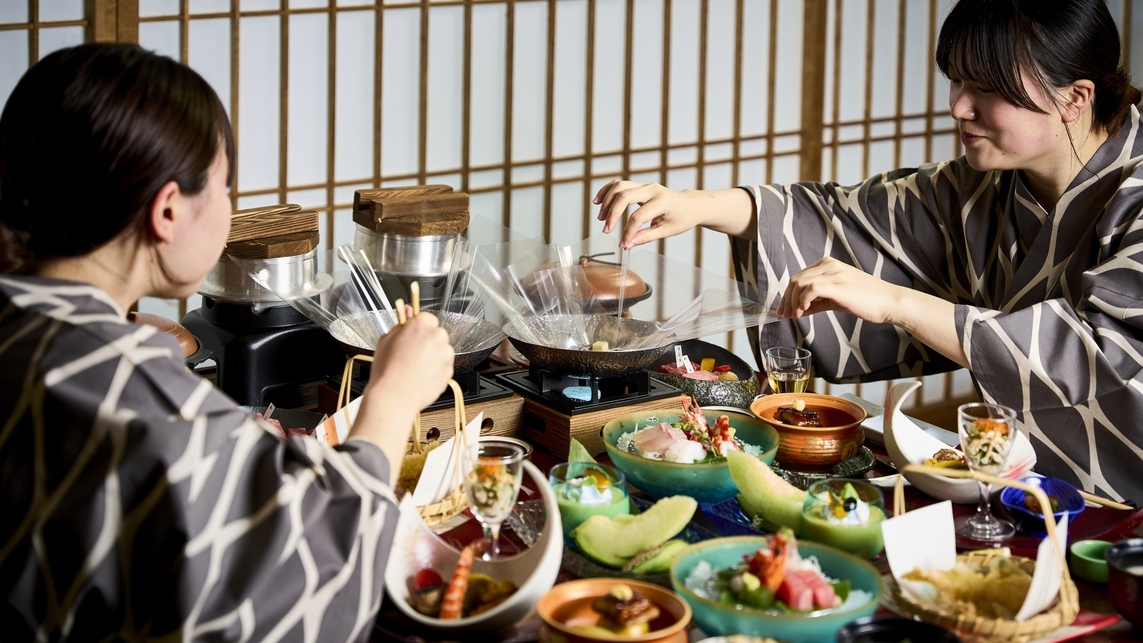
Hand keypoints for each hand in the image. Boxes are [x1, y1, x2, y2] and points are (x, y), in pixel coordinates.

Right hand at [350, 308, 454, 467]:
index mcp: (422, 324)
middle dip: (427, 341)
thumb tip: (408, 314)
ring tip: (414, 367)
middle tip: (411, 352)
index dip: (418, 327)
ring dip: (432, 355)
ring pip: (441, 350)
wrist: (395, 396)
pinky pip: (443, 366)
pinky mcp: (449, 371)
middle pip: (436, 333)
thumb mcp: (386, 339)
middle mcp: (437, 337)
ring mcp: (445, 354)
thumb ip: (401, 325)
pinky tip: (420, 376)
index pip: (427, 317)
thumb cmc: (387, 370)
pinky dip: (435, 369)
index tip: (412, 334)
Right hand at [593, 180, 705, 248]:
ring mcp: (645, 185)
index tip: (622, 244)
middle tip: (606, 230)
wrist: (691, 205)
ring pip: (619, 186)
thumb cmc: (682, 218)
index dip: (627, 232)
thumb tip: (626, 245)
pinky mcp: (640, 185)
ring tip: (601, 217)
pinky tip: (598, 201)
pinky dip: (607, 191)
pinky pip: (619, 184)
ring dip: (607, 201)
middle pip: (624, 196)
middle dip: (612, 213)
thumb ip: (645, 237)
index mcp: (662, 202)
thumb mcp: (666, 231)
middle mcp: (653, 189)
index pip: (638, 216)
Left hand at [778, 257, 901, 323]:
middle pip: (795, 280)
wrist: (889, 302)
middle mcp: (829, 265)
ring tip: (796, 316)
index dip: (787, 295)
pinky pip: (811, 289)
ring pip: (799, 283)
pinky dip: (802, 301)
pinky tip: (804, 311)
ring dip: (792, 302)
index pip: (798, 277)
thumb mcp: (836, 298)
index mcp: (828, 264)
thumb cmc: (866, 300)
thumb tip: (799, 310)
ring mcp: (834, 273)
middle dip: (786, 300)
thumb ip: (816, 302)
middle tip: (785, 315)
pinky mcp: (838, 285)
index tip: (784, 310)